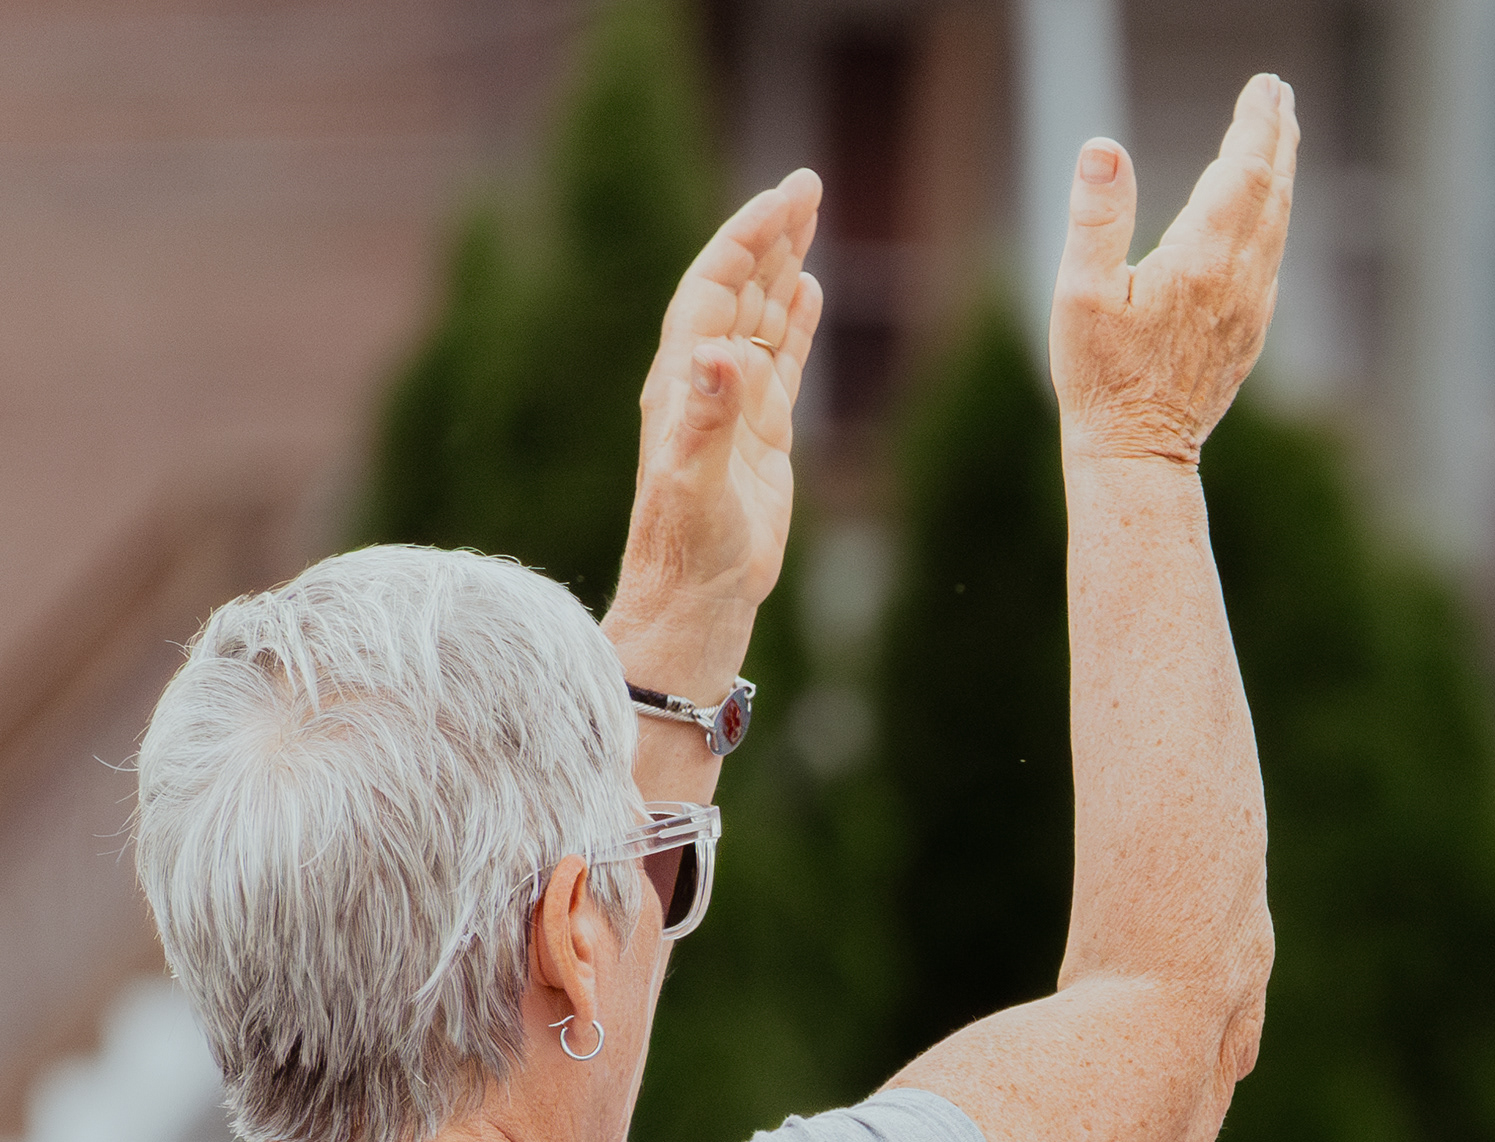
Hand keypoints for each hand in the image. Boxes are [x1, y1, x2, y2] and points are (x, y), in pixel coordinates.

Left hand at [612, 169, 826, 686]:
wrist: (695, 603)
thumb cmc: (688, 549)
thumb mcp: (697, 481)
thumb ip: (708, 415)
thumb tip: (723, 350)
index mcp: (684, 379)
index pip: (716, 287)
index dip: (748, 238)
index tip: (786, 197)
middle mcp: (705, 382)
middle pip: (740, 288)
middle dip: (771, 235)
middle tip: (808, 184)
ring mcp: (733, 407)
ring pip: (762, 318)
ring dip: (784, 267)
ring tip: (810, 219)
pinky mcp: (761, 437)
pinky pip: (781, 363)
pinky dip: (795, 324)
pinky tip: (811, 291)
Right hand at [1049, 74, 1298, 469]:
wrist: (1139, 456)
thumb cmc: (1101, 378)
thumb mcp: (1080, 293)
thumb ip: (1096, 217)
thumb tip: (1104, 147)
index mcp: (1202, 261)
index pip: (1242, 172)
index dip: (1255, 124)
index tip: (1265, 84)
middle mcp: (1240, 281)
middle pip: (1271, 191)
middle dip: (1277, 136)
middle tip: (1280, 92)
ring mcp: (1251, 310)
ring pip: (1277, 225)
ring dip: (1280, 174)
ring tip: (1280, 135)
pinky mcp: (1248, 333)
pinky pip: (1271, 259)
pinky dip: (1273, 218)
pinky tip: (1266, 213)